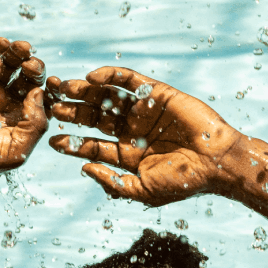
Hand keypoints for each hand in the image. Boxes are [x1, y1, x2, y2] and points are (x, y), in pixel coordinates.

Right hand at [0, 36, 46, 179]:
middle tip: (34, 66)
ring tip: (23, 48)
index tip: (56, 83)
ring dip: (16, 53)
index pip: (40, 98)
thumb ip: (35, 123)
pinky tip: (2, 43)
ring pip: (4, 64)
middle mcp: (3, 103)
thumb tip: (40, 92)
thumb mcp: (18, 148)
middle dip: (33, 69)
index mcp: (20, 120)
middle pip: (24, 78)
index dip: (50, 88)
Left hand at [47, 67, 243, 204]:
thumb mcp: (144, 191)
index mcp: (130, 155)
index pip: (94, 146)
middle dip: (72, 112)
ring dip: (84, 91)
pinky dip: (109, 76)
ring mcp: (144, 111)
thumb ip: (114, 184)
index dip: (73, 143)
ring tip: (63, 87)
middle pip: (95, 119)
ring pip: (106, 97)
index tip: (53, 140)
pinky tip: (91, 78)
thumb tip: (84, 169)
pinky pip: (128, 80)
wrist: (217, 162)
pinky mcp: (156, 93)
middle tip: (50, 105)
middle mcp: (133, 131)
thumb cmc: (184, 181)